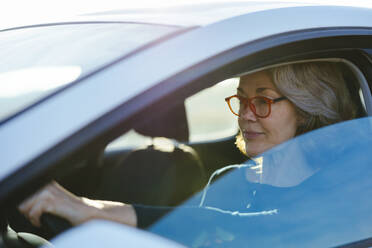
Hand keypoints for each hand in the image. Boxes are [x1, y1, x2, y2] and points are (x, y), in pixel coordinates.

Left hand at [18, 181, 136, 227]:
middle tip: (33, 216)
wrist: (92, 213)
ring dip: (29, 213)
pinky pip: (36, 210)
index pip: (28, 188)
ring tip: (36, 219)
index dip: (25, 200)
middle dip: (25, 207)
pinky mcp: (56, 203)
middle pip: (24, 194)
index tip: (30, 209)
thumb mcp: (58, 202)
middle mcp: (50, 187)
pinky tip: (40, 222)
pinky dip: (35, 218)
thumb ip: (46, 199)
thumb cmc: (75, 210)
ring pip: (27, 202)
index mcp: (50, 185)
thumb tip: (28, 205)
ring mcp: (53, 194)